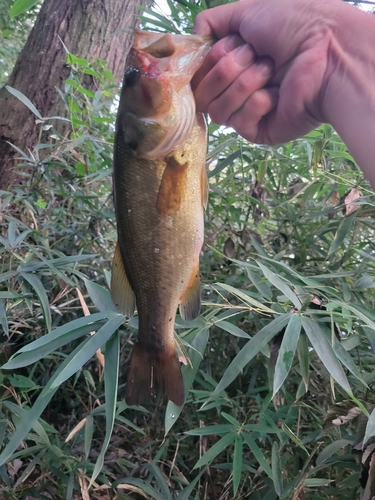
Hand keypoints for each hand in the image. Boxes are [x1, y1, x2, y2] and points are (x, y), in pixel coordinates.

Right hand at [193, 0, 340, 144]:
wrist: (327, 51)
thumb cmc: (293, 26)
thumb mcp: (247, 11)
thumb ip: (213, 21)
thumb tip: (195, 37)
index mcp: (231, 65)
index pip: (197, 76)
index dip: (208, 61)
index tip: (230, 45)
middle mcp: (236, 90)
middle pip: (202, 95)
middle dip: (227, 69)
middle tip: (257, 54)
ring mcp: (247, 113)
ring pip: (218, 111)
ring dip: (244, 84)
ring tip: (271, 70)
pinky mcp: (260, 132)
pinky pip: (240, 123)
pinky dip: (258, 103)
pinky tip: (277, 94)